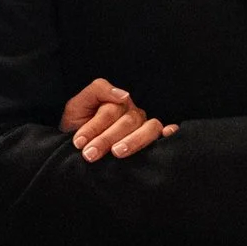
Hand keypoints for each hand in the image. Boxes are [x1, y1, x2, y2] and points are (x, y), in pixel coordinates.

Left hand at [59, 77, 178, 161]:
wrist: (77, 146)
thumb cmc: (77, 125)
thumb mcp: (77, 105)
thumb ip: (97, 91)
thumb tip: (124, 96)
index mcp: (118, 102)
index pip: (111, 112)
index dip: (94, 127)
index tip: (79, 143)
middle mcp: (134, 113)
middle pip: (128, 122)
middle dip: (106, 139)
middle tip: (90, 154)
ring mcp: (144, 126)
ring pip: (148, 128)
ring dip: (133, 141)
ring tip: (116, 153)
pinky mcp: (151, 141)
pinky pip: (164, 133)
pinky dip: (169, 133)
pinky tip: (167, 135)